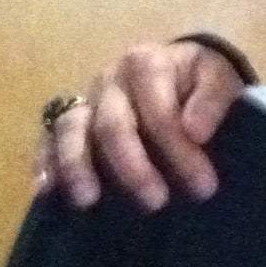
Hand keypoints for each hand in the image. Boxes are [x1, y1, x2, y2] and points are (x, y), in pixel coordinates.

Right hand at [33, 40, 242, 209]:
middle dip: (134, 167)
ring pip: (71, 130)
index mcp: (146, 63)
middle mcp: (109, 80)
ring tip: (88, 201)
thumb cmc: (200, 82)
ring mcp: (85, 100)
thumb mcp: (220, 79)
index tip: (203, 186)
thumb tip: (195, 130)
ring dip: (77, 166)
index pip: (158, 111)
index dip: (179, 150)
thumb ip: (213, 99)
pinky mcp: (69, 120)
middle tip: (156, 203)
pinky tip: (46, 190)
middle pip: (113, 125)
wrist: (180, 75)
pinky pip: (48, 139)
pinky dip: (45, 163)